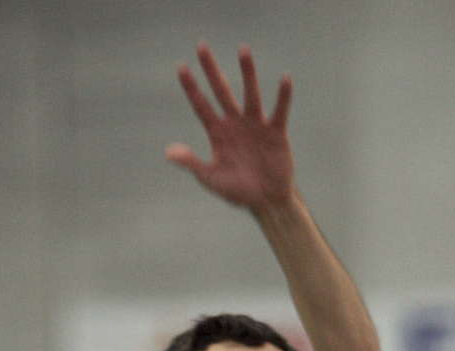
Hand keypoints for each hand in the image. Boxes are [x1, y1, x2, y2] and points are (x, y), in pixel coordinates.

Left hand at [166, 43, 293, 210]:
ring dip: (247, 73)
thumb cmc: (237, 190)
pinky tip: (285, 79)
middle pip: (221, 90)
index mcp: (217, 133)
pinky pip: (279, 111)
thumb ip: (192, 163)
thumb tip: (168, 152)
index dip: (191, 87)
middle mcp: (235, 122)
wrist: (266, 201)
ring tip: (243, 49)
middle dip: (211, 69)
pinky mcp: (275, 132)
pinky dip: (282, 97)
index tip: (181, 67)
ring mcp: (255, 124)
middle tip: (201, 46)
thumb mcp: (211, 178)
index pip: (201, 106)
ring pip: (250, 94)